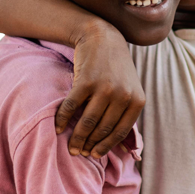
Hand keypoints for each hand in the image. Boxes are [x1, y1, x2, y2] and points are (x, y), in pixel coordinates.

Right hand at [55, 23, 144, 158]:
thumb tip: (118, 145)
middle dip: (89, 145)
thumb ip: (126, 112)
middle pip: (102, 129)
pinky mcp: (86, 82)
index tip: (94, 155)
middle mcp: (123, 96)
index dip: (105, 147)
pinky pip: (72, 107)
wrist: (103, 38)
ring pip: (88, 122)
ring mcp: (104, 88)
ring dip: (77, 138)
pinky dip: (63, 119)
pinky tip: (57, 127)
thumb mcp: (130, 89)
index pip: (120, 132)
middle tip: (78, 153)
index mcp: (137, 101)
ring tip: (70, 147)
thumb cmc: (116, 68)